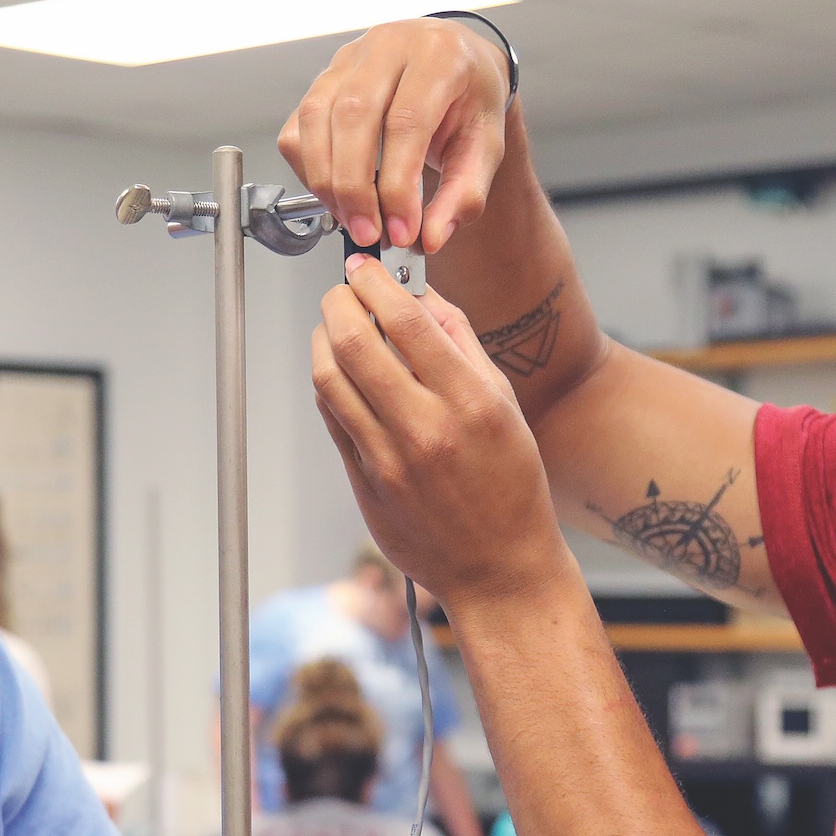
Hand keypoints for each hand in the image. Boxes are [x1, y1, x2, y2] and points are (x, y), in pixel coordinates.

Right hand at [280, 17, 513, 253]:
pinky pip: (299, 123)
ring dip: (326, 180)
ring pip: (316, 117)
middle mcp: (388, 45)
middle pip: (353, 117)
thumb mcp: (486, 146)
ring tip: (350, 219)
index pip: (406, 123)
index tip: (402, 230)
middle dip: (355, 188)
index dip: (398, 186)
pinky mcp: (324, 77)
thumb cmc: (470, 97)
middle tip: (368, 232)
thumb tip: (430, 237)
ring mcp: (349, 58)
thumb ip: (463, 195)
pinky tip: (332, 193)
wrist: (456, 59)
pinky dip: (308, 166)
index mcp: (437, 56)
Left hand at [312, 259, 576, 613]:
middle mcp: (425, 429)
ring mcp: (389, 462)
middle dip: (337, 302)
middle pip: (353, 342)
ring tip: (336, 327)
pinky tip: (341, 371)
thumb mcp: (505, 402)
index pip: (403, 319)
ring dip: (323, 340)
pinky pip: (333, 419)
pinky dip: (330, 383)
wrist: (499, 568)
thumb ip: (460, 343)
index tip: (364, 266)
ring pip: (329, 379)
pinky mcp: (365, 486)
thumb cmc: (511, 484)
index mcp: (470, 402)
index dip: (373, 281)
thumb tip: (418, 295)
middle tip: (342, 291)